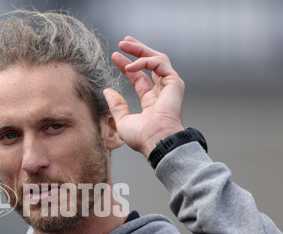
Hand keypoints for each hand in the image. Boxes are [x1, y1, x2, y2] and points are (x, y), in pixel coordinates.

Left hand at [104, 37, 184, 157]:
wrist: (157, 141)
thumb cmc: (142, 137)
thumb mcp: (123, 120)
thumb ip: (116, 105)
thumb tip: (107, 91)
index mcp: (152, 101)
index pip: (140, 78)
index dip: (127, 66)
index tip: (115, 57)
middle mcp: (162, 92)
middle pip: (150, 64)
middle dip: (137, 50)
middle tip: (123, 42)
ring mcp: (170, 86)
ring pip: (157, 58)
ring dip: (140, 49)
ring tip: (124, 44)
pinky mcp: (174, 82)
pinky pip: (159, 63)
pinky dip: (144, 61)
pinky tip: (129, 67)